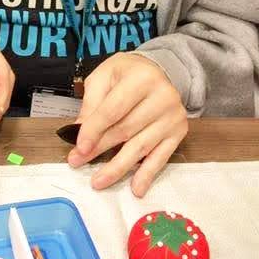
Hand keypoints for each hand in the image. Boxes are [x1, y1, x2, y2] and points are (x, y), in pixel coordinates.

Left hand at [68, 52, 186, 196]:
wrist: (157, 70)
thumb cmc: (126, 74)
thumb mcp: (103, 77)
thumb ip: (92, 103)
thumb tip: (79, 132)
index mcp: (141, 78)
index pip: (113, 110)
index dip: (94, 131)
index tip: (78, 148)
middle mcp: (162, 97)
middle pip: (126, 130)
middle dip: (100, 149)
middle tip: (78, 163)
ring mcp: (173, 117)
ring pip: (141, 147)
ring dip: (118, 168)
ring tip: (99, 181)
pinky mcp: (179, 132)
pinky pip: (161, 157)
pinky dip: (147, 174)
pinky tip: (136, 188)